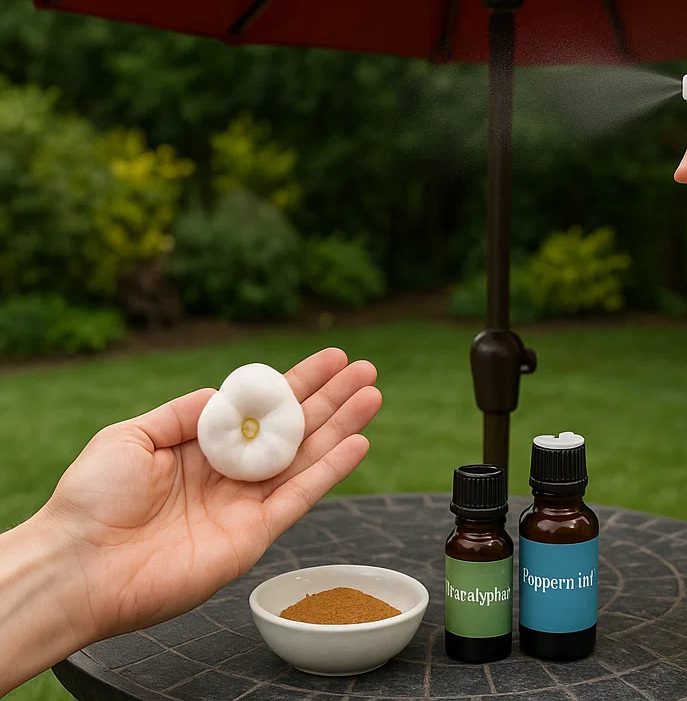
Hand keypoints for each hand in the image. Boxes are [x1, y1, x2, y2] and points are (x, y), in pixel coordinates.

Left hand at [37, 349, 379, 645]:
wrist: (77, 565)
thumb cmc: (91, 500)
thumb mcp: (132, 435)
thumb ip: (186, 412)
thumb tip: (226, 393)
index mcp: (203, 447)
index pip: (262, 407)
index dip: (299, 382)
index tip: (332, 358)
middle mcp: (230, 473)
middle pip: (294, 428)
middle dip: (332, 398)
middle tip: (366, 370)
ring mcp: (244, 504)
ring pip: (306, 457)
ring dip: (342, 426)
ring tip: (373, 395)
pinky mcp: (253, 536)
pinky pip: (300, 497)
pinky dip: (331, 470)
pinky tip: (358, 442)